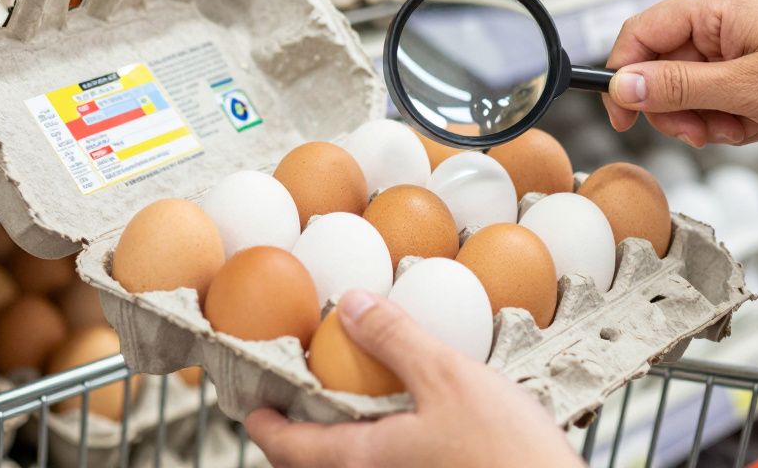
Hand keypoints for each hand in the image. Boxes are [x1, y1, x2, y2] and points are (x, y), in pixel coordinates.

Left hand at [245, 289, 582, 467]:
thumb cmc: (507, 456)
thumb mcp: (449, 379)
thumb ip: (397, 340)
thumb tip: (352, 305)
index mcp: (364, 460)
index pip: (289, 450)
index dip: (263, 426)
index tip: (251, 408)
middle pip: (317, 465)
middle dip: (299, 437)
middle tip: (297, 400)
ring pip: (357, 467)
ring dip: (343, 439)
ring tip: (352, 402)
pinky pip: (392, 467)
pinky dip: (382, 444)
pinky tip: (412, 418)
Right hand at [602, 0, 757, 146]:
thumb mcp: (743, 90)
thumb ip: (675, 88)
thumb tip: (621, 86)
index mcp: (716, 2)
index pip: (640, 34)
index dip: (623, 78)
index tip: (622, 119)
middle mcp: (725, 13)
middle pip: (664, 65)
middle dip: (680, 107)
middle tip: (704, 132)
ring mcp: (744, 37)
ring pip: (693, 86)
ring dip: (710, 117)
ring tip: (746, 126)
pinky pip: (722, 93)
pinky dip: (735, 117)